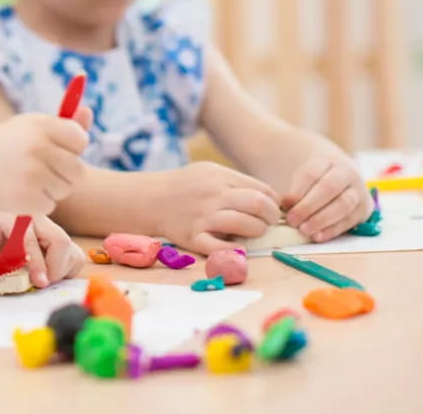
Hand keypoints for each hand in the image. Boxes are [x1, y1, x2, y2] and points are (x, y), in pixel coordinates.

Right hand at [0, 110, 89, 214]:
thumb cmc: (10, 144)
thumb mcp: (34, 127)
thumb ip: (65, 124)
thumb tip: (88, 111)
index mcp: (41, 126)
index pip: (80, 140)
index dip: (72, 148)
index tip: (58, 150)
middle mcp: (36, 147)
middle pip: (77, 170)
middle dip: (65, 173)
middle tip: (45, 169)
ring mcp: (30, 174)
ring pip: (65, 189)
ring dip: (52, 188)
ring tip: (30, 179)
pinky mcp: (25, 197)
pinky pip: (50, 205)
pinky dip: (39, 202)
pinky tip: (22, 191)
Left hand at [0, 209, 85, 286]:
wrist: (0, 209)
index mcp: (15, 216)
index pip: (29, 238)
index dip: (36, 261)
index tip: (39, 282)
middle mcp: (39, 219)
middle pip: (61, 241)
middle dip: (55, 268)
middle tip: (40, 282)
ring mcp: (54, 227)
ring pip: (71, 252)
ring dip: (57, 271)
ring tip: (37, 273)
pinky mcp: (64, 238)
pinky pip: (75, 258)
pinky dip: (64, 271)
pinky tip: (47, 269)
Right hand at [156, 162, 281, 254]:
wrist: (149, 198)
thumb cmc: (185, 186)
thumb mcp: (209, 172)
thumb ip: (236, 182)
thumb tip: (270, 198)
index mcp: (220, 177)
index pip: (262, 189)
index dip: (273, 202)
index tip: (271, 210)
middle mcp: (213, 195)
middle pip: (257, 204)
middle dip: (270, 217)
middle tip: (267, 223)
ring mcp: (203, 216)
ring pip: (244, 224)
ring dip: (257, 231)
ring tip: (254, 233)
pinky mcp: (193, 237)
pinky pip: (220, 247)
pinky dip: (234, 249)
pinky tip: (238, 247)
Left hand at [282, 149, 372, 241]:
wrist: (337, 176)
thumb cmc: (310, 179)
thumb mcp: (300, 175)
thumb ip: (291, 188)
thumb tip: (282, 206)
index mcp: (326, 159)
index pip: (311, 174)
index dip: (297, 191)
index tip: (284, 205)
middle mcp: (346, 172)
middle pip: (328, 188)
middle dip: (309, 206)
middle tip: (292, 221)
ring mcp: (358, 190)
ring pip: (343, 204)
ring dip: (322, 220)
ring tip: (304, 230)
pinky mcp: (364, 208)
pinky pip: (350, 219)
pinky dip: (333, 230)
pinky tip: (318, 236)